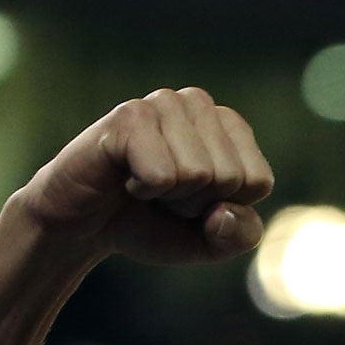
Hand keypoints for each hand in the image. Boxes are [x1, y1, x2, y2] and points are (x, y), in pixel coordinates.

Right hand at [14, 86, 273, 265]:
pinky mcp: (129, 115)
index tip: (193, 202)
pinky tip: (125, 178)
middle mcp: (198, 104)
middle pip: (230, 177)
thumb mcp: (212, 242)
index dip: (225, 208)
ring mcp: (163, 103)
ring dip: (170, 196)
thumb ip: (242, 234)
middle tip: (164, 195)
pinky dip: (144, 190)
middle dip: (197, 203)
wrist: (86, 227)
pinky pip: (163, 174)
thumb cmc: (153, 224)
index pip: (258, 181)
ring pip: (199, 174)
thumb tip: (224, 212)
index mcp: (229, 126)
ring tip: (145, 184)